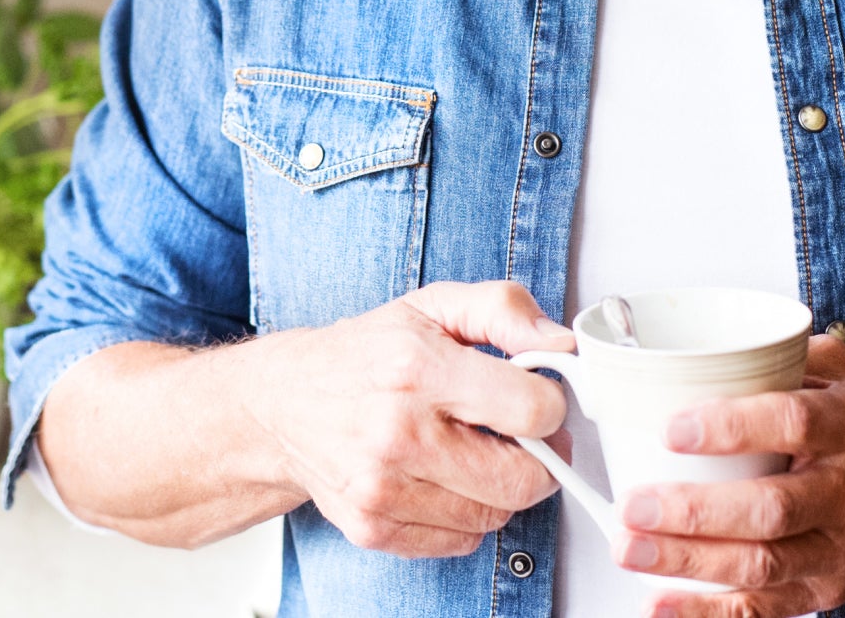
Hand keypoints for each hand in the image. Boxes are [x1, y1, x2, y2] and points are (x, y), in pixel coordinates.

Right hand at [252, 280, 573, 558]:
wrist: (284, 403)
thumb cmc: (366, 353)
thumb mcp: (436, 305)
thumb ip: (505, 310)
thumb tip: (561, 343)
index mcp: (419, 369)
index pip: (529, 410)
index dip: (551, 403)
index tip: (541, 393)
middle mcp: (399, 435)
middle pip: (520, 479)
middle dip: (541, 455)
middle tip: (526, 431)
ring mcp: (383, 491)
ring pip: (495, 515)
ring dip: (504, 485)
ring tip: (480, 447)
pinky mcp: (374, 530)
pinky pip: (461, 540)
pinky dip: (470, 512)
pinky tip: (450, 475)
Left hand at [611, 333, 844, 615]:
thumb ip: (784, 357)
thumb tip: (707, 347)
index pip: (792, 423)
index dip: (731, 426)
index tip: (672, 427)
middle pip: (770, 510)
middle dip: (695, 513)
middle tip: (634, 506)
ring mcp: (839, 549)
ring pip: (762, 566)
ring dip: (689, 563)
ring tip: (631, 549)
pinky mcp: (827, 590)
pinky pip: (765, 609)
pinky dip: (710, 613)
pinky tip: (662, 605)